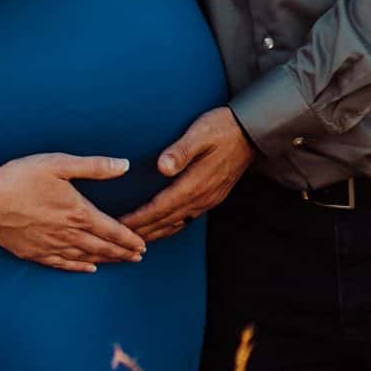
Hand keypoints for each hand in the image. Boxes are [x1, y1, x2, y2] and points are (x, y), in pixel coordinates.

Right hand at [0, 153, 147, 272]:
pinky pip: (63, 264)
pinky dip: (79, 268)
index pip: (112, 230)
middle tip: (139, 257)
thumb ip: (94, 166)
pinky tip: (88, 269)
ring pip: (86, 258)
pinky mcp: (34, 253)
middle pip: (103, 247)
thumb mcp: (59, 164)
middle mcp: (68, 234)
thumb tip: (124, 165)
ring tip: (121, 262)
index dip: (129, 239)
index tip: (143, 245)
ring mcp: (51, 246)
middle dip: (123, 252)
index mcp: (78, 212)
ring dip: (106, 260)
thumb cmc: (21, 177)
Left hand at [122, 107, 253, 240]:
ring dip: (154, 234)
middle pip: (164, 222)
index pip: (159, 208)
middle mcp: (201, 198)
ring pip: (175, 225)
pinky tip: (162, 228)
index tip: (118, 226)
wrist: (252, 132)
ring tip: (135, 241)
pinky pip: (186, 220)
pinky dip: (169, 228)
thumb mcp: (200, 133)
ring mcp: (208, 200)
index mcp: (195, 184)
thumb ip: (181, 151)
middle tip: (119, 240)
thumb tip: (161, 167)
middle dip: (141, 232)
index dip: (138, 219)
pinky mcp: (212, 198)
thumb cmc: (223, 128)